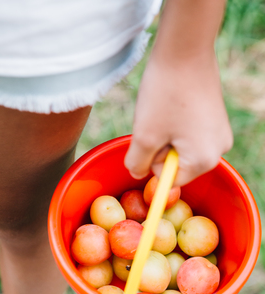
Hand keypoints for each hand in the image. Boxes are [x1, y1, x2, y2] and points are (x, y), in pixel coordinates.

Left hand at [124, 52, 232, 185]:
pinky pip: (190, 134)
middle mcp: (219, 151)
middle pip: (176, 165)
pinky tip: (175, 105)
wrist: (185, 48)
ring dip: (166, 135)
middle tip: (159, 121)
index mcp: (204, 161)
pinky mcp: (216, 120)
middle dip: (160, 147)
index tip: (152, 137)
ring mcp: (220, 134)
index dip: (152, 162)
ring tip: (167, 111)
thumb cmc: (164, 94)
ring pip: (181, 148)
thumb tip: (137, 173)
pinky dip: (176, 125)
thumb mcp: (143, 136)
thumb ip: (137, 163)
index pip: (170, 180)